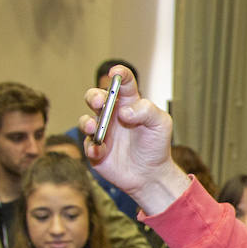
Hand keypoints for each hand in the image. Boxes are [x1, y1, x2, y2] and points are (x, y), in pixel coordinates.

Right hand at [79, 66, 188, 214]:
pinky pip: (88, 145)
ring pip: (86, 120)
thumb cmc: (156, 145)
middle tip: (99, 102)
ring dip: (87, 122)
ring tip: (94, 128)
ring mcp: (102, 131)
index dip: (119, 74)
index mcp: (129, 103)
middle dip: (94, 97)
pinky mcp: (96, 149)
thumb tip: (124, 112)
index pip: (123, 83)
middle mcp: (112, 114)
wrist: (151, 174)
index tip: (116, 73)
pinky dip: (92, 148)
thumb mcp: (161, 124)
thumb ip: (147, 111)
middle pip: (96, 97)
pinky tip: (100, 152)